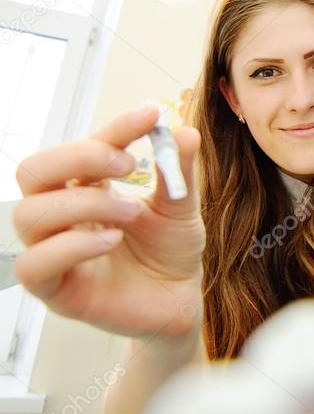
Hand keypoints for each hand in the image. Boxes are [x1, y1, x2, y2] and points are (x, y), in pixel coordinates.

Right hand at [13, 106, 204, 337]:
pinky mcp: (55, 290)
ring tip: (131, 212)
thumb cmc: (171, 250)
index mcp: (86, 188)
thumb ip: (178, 170)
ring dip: (83, 203)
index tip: (150, 115)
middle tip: (129, 164)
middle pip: (32, 171)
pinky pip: (33, 265)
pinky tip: (111, 241)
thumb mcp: (181, 205)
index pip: (82, 148)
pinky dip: (72, 246)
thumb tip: (185, 132)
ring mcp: (54, 251)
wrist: (180, 299)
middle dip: (79, 157)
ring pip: (28, 214)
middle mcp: (62, 216)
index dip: (114, 128)